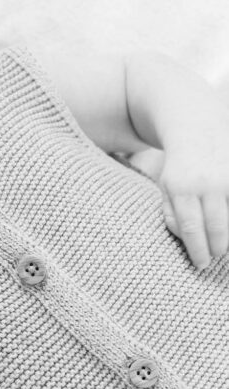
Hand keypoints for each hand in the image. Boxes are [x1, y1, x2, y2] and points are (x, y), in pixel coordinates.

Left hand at [159, 143, 228, 269]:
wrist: (197, 124)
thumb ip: (171, 214)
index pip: (191, 229)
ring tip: (226, 244)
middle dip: (218, 247)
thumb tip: (186, 240)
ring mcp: (228, 175)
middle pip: (216, 226)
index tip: (202, 265)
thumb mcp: (165, 187)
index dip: (198, 251)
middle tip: (217, 255)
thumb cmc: (180, 165)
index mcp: (181, 188)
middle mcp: (206, 182)